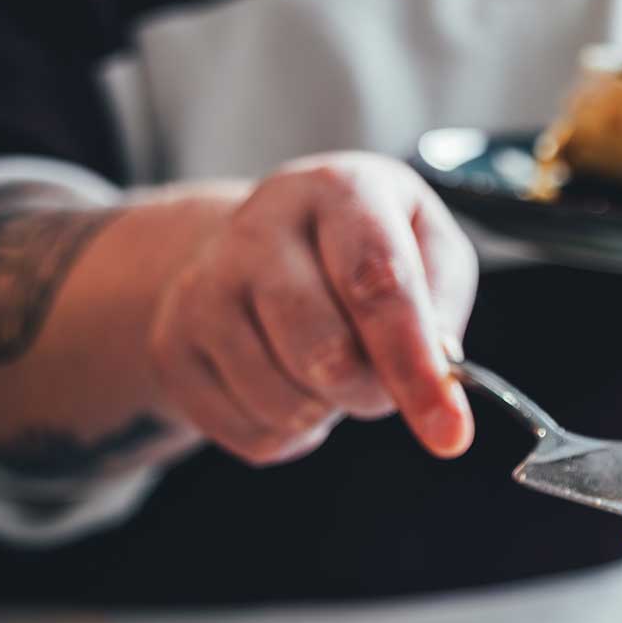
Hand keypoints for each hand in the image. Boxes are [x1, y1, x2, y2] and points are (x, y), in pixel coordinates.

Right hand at [149, 154, 476, 466]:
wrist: (255, 244)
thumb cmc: (363, 249)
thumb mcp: (425, 247)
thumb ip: (443, 306)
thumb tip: (439, 382)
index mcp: (337, 189)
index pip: (378, 282)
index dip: (416, 365)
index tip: (448, 434)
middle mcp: (259, 227)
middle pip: (324, 352)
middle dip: (370, 393)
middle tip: (381, 384)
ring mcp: (204, 286)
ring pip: (285, 403)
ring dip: (327, 411)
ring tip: (327, 367)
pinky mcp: (173, 346)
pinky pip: (249, 433)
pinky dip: (287, 431)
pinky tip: (287, 382)